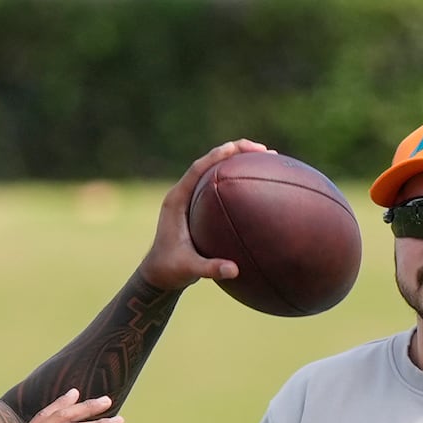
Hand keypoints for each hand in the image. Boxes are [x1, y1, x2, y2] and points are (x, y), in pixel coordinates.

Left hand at [137, 139, 273, 290]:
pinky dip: (236, 181)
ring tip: (265, 159)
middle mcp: (182, 194)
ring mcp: (190, 199)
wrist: (157, 275)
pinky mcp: (197, 206)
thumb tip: (235, 270)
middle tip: (263, 150)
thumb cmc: (169, 271)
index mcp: (176, 201)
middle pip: (209, 163)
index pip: (198, 169)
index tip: (239, 147)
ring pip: (215, 172)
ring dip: (237, 163)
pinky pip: (219, 187)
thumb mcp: (189, 270)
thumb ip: (210, 269)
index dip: (218, 155)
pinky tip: (257, 185)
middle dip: (235, 151)